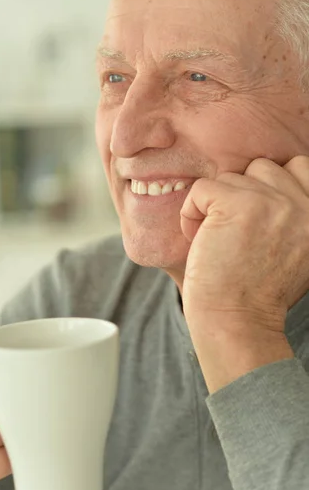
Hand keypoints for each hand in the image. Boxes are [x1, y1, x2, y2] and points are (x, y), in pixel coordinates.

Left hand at [180, 155, 308, 332]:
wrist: (238, 323)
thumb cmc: (258, 293)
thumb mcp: (298, 250)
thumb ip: (295, 215)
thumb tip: (271, 187)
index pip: (297, 166)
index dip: (268, 186)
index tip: (251, 218)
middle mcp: (304, 206)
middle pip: (262, 167)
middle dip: (241, 193)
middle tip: (233, 231)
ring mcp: (273, 203)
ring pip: (231, 177)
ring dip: (215, 205)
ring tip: (217, 240)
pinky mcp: (238, 205)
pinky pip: (203, 188)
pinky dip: (191, 212)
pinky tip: (198, 239)